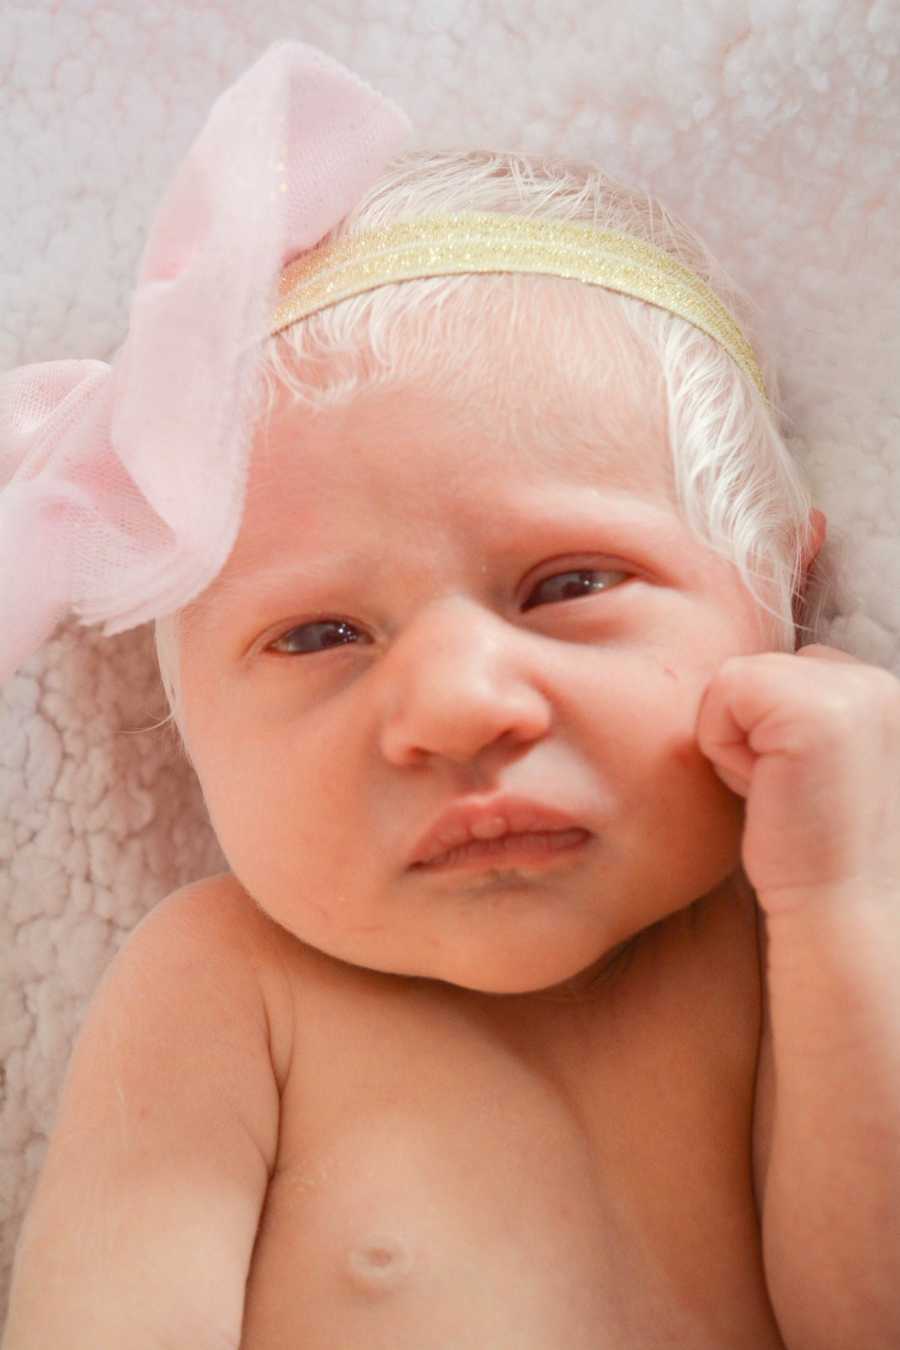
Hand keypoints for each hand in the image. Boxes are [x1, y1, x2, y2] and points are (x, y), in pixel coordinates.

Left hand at [695, 644, 899, 912]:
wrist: (840, 914)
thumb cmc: (817, 851)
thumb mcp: (823, 764)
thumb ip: (806, 716)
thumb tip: (745, 685)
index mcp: (890, 696)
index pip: (796, 671)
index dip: (775, 731)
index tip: (802, 788)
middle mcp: (883, 683)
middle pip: (765, 667)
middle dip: (754, 730)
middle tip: (788, 793)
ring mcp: (855, 691)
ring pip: (739, 678)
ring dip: (737, 740)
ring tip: (779, 791)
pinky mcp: (815, 710)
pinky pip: (724, 691)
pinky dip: (722, 745)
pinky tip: (765, 789)